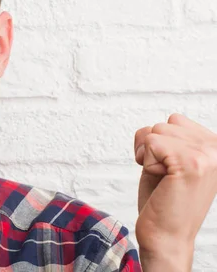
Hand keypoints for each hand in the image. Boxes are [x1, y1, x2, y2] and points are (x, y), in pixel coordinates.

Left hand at [134, 113, 216, 270]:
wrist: (166, 236)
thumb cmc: (163, 199)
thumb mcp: (172, 160)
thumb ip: (175, 138)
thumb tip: (172, 118)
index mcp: (215, 146)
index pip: (174, 119)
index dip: (159, 143)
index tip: (169, 169)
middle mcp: (216, 148)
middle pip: (162, 124)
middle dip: (151, 149)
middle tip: (164, 177)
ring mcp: (206, 155)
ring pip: (154, 131)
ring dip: (148, 156)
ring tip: (163, 179)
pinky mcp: (191, 164)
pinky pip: (150, 142)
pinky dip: (146, 162)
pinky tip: (161, 181)